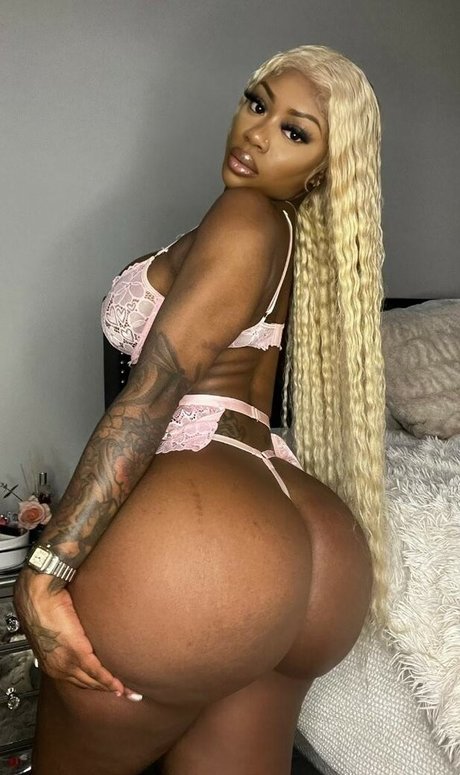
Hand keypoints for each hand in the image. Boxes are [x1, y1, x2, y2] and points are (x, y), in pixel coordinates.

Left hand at [13, 569, 138, 698]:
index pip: (77, 679)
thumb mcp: (58, 626)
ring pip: (94, 681)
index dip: (95, 684)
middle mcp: (58, 667)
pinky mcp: (76, 653)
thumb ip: (71, 634)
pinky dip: (111, 680)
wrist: (39, 595)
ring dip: (113, 687)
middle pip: (87, 684)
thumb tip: (83, 631)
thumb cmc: (45, 604)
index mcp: (52, 662)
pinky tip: (121, 685)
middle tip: (125, 694)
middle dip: (106, 690)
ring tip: (129, 691)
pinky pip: (97, 672)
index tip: (109, 688)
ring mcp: (66, 662)